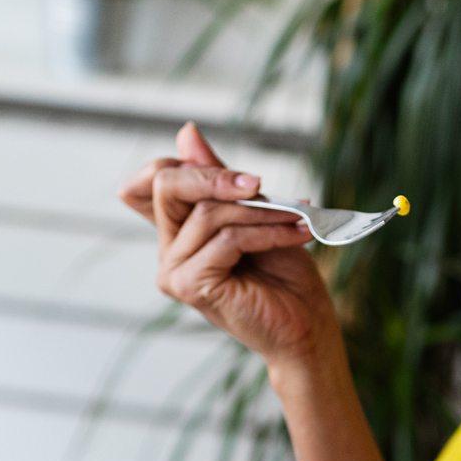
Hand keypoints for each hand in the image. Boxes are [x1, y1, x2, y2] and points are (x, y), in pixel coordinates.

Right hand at [120, 123, 339, 365]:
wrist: (306, 328)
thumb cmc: (285, 276)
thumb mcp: (256, 213)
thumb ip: (221, 179)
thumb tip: (186, 132)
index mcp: (178, 232)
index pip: (153, 180)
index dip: (186, 165)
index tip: (243, 179)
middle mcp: (168, 251)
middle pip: (167, 185)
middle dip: (217, 176)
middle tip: (260, 184)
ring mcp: (174, 271)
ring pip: (209, 213)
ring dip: (261, 211)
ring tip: (297, 218)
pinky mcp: (190, 286)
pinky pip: (227, 239)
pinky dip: (267, 233)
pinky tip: (296, 235)